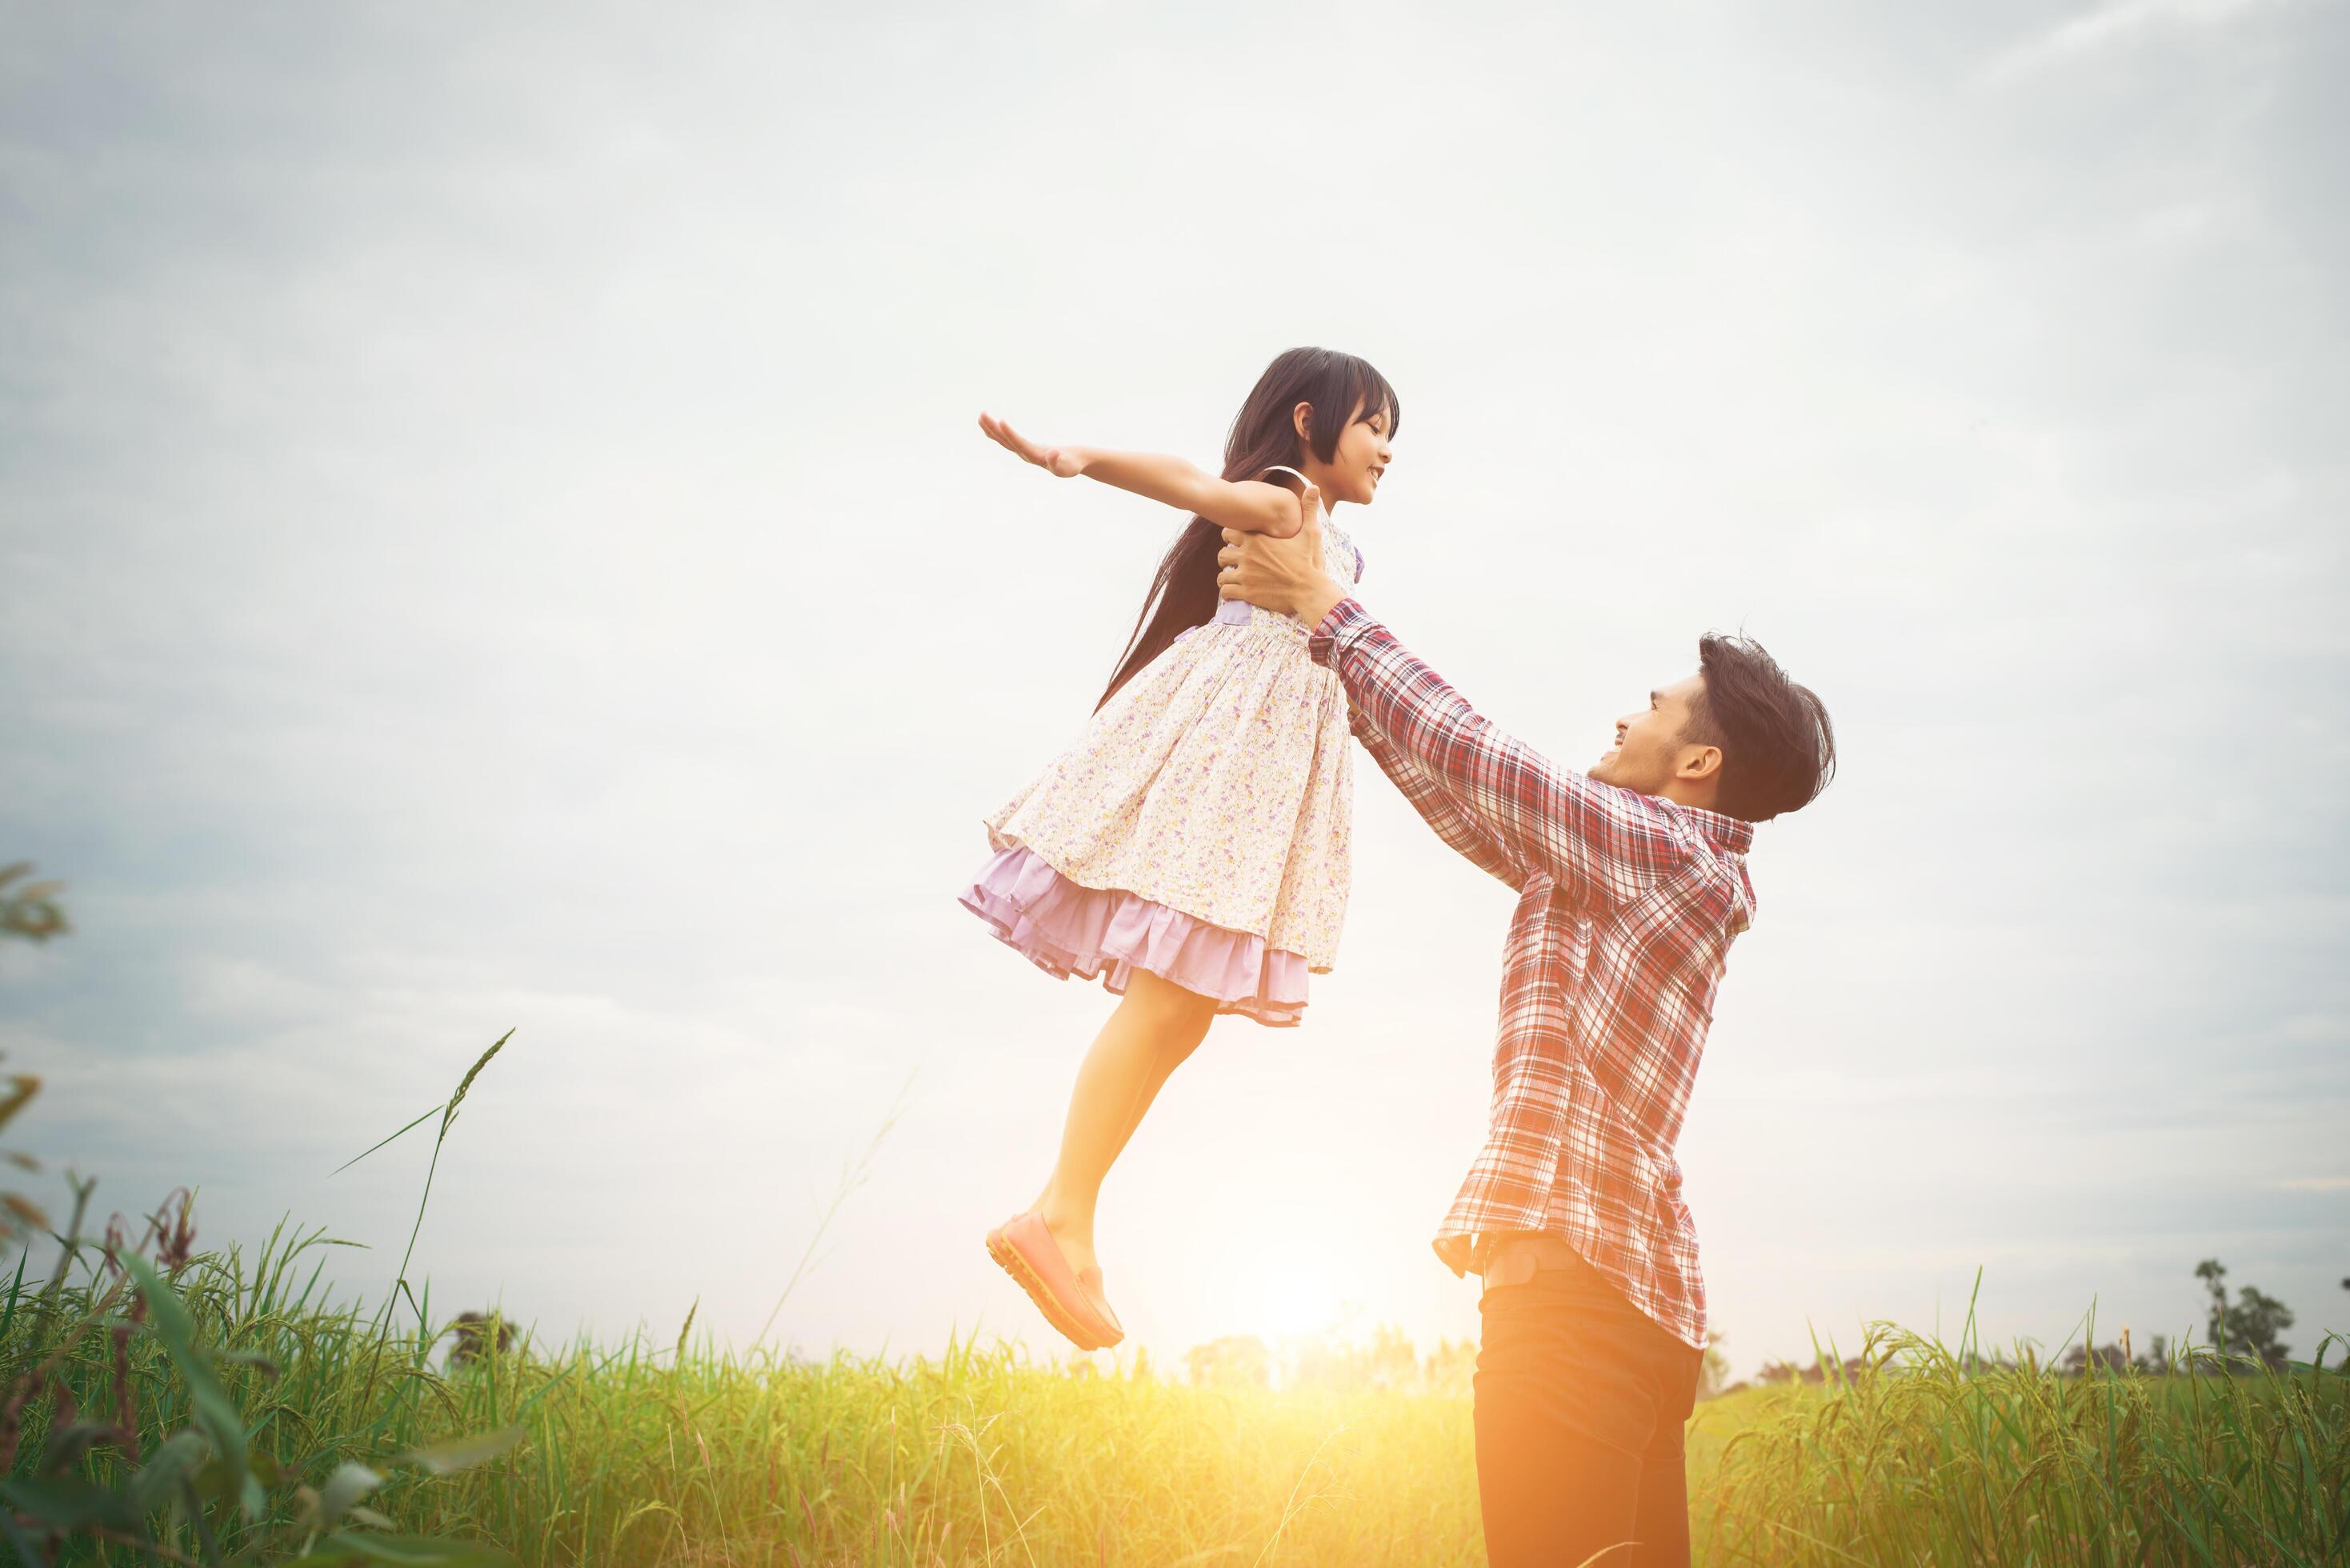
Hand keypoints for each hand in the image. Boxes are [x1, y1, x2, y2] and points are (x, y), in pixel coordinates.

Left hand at [978, 411, 1085, 477]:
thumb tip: (1053, 454)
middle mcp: (1025, 455)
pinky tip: (989, 425)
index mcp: (1035, 457)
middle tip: (982, 414)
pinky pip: (1006, 439)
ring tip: (981, 415)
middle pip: (1006, 441)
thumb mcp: (1068, 465)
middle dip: (993, 428)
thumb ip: (1059, 461)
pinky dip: (997, 432)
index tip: (1001, 421)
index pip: (1019, 444)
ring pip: (1003, 440)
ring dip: (991, 428)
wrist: (1074, 463)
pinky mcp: (1024, 448)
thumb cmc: (1072, 464)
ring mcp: (1023, 452)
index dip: (1010, 433)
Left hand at [1215, 487, 1346, 625]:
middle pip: (1222, 554)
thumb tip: (1314, 486)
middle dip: (1226, 558)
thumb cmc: (1310, 561)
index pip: (1228, 533)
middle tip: (1232, 562)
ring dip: (1225, 576)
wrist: (1310, 590)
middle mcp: (1248, 556)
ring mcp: (1246, 575)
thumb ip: (1309, 509)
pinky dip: (1227, 591)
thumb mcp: (1311, 532)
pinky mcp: (1247, 593)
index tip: (1234, 541)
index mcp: (1258, 540)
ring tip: (1232, 578)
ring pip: (1221, 574)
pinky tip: (1234, 591)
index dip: (1229, 537)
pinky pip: (1226, 591)